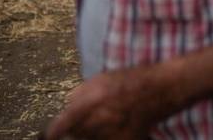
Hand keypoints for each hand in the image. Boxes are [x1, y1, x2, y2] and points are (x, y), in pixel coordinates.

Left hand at [43, 67, 167, 139]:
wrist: (163, 89)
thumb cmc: (133, 80)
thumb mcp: (102, 78)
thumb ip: (80, 92)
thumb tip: (68, 104)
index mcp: (90, 103)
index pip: (61, 126)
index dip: (52, 133)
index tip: (49, 135)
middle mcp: (98, 121)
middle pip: (75, 134)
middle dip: (77, 126)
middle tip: (90, 115)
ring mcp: (111, 134)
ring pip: (89, 139)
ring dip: (91, 132)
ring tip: (105, 118)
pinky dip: (106, 136)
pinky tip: (116, 125)